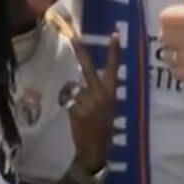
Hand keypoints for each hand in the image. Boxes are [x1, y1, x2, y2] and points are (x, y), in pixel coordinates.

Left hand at [67, 32, 120, 173]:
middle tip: (74, 37)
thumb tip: (88, 82)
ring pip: (74, 87)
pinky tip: (75, 116)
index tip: (114, 35)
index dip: (114, 52)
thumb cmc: (105, 129)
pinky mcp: (74, 108)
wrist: (94, 148)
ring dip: (74, 95)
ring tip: (80, 108)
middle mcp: (99, 94)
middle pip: (87, 68)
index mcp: (111, 93)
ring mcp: (86, 100)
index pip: (113, 68)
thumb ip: (102, 94)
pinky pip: (68, 99)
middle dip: (81, 52)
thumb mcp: (110, 109)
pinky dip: (70, 105)